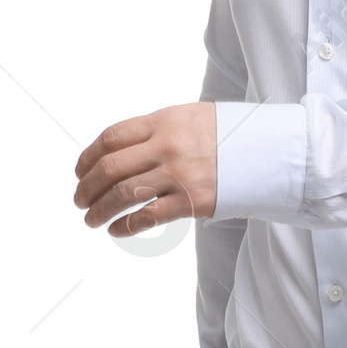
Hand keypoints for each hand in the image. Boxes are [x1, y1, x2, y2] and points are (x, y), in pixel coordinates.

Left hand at [73, 102, 217, 232]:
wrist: (267, 150)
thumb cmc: (228, 134)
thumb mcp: (189, 117)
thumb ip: (156, 130)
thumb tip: (121, 151)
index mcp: (162, 122)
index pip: (111, 138)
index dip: (88, 157)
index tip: (79, 171)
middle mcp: (166, 147)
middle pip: (110, 168)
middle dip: (87, 187)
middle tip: (79, 200)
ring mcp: (178, 175)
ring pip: (123, 195)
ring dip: (100, 210)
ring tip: (90, 219)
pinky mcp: (191, 201)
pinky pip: (147, 216)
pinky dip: (126, 226)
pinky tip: (117, 230)